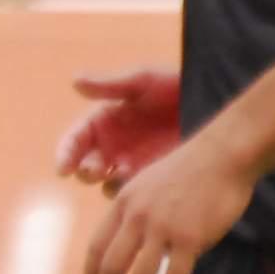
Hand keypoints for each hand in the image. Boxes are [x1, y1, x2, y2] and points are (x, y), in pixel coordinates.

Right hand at [56, 66, 181, 186]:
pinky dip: (131, 193)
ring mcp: (130, 163)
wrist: (211, 102)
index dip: (65, 155)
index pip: (74, 142)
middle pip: (85, 167)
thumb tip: (75, 81)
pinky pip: (132, 193)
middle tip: (96, 170)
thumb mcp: (143, 80)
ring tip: (123, 173)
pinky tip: (143, 182)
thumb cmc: (174, 85)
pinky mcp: (151, 177)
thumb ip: (110, 85)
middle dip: (86, 171)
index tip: (63, 168)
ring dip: (108, 183)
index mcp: (102, 122)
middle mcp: (111, 146)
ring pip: (106, 184)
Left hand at [82, 127, 252, 273]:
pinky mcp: (190, 238)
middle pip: (112, 267)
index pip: (96, 247)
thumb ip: (133, 211)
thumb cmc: (188, 171)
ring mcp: (163, 228)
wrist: (222, 156)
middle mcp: (137, 217)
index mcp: (123, 203)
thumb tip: (126, 242)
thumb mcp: (146, 183)